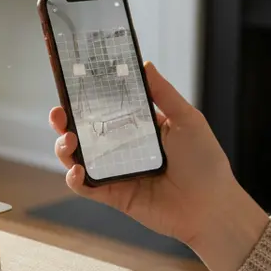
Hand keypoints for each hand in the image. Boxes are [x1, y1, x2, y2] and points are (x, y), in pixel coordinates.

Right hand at [51, 62, 268, 270]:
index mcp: (138, 127)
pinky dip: (74, 178)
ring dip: (64, 148)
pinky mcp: (113, 195)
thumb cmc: (205, 162)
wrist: (212, 207)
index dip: (85, 98)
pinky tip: (77, 170)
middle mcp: (122, 148)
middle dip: (64, 122)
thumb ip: (163, 93)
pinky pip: (85, 187)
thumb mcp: (187, 119)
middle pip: (83, 132)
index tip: (71, 85)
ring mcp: (115, 172)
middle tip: (58, 113)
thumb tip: (145, 63)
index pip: (104, 109)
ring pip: (77, 158)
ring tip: (68, 140)